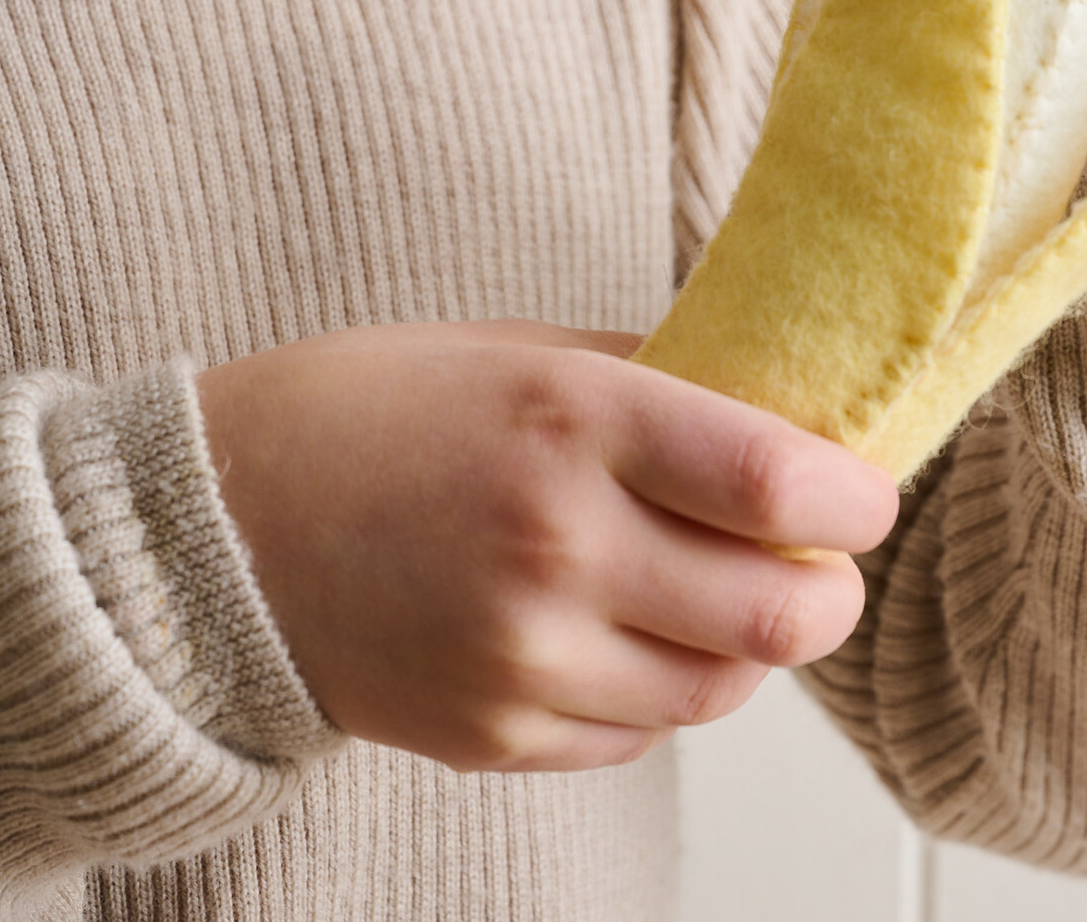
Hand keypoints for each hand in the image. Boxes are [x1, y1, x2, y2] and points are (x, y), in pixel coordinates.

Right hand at [197, 321, 897, 772]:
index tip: (868, 490)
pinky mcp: (496, 735)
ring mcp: (522, 658)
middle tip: (828, 558)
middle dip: (832, 589)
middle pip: (778, 611)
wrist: (219, 527)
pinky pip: (642, 733)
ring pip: (722, 688)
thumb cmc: (373, 413)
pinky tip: (641, 628)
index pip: (775, 479)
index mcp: (568, 422)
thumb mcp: (519, 351)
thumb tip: (777, 414)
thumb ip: (654, 383)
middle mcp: (554, 548)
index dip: (855, 494)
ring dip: (755, 643)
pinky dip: (672, 686)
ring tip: (731, 588)